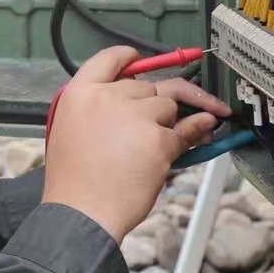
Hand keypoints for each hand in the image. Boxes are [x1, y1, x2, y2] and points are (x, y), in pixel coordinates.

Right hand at [42, 47, 226, 242]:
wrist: (80, 214)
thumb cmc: (74, 183)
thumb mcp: (69, 133)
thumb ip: (98, 111)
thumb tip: (135, 104)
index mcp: (79, 94)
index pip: (108, 59)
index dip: (128, 58)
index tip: (141, 61)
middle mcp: (108, 97)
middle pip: (146, 86)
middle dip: (157, 103)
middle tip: (166, 119)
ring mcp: (135, 116)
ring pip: (168, 106)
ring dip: (170, 123)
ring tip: (164, 146)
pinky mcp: (158, 139)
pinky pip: (186, 130)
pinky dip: (196, 132)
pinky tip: (204, 133)